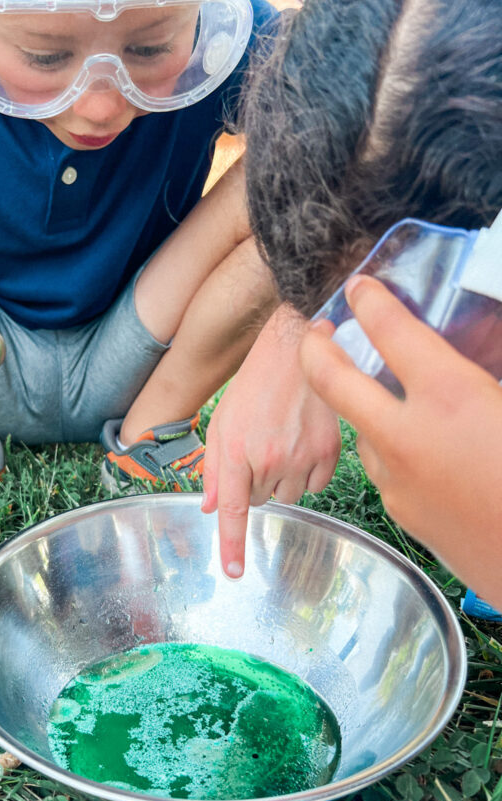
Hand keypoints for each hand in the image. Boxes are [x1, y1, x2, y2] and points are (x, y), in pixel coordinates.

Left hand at [203, 303, 340, 576]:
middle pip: (260, 502)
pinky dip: (307, 473)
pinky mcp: (330, 452)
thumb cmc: (254, 386)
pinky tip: (302, 444)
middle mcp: (271, 460)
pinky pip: (315, 486)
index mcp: (238, 453)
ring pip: (288, 497)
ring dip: (281, 480)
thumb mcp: (222, 423)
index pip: (234, 511)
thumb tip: (210, 508)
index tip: (234, 574)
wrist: (297, 351)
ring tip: (281, 443)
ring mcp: (303, 457)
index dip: (232, 545)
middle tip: (257, 449)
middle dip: (254, 485)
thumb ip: (214, 469)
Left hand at [300, 275, 501, 610]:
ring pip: (364, 431)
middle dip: (317, 350)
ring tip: (397, 402)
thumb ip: (484, 371)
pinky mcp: (399, 512)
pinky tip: (430, 456)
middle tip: (317, 333)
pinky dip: (397, 453)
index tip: (360, 288)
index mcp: (451, 397)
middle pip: (334, 381)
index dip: (372, 301)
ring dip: (372, 412)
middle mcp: (409, 435)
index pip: (394, 331)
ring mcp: (397, 479)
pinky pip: (386, 470)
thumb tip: (480, 348)